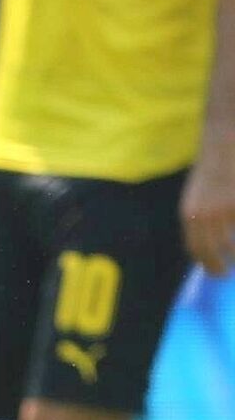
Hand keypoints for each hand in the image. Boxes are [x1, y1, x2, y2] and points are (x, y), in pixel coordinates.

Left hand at [184, 150, 234, 274]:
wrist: (223, 145)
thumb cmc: (212, 169)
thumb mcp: (197, 195)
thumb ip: (200, 217)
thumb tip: (210, 242)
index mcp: (190, 213)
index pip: (195, 248)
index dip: (204, 263)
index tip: (212, 270)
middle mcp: (205, 216)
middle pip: (213, 253)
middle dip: (219, 267)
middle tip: (224, 274)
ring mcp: (225, 212)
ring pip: (231, 246)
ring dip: (233, 255)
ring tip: (233, 259)